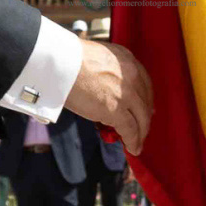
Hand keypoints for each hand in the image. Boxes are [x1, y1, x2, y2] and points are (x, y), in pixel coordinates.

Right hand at [64, 39, 152, 155]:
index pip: (143, 82)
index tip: (145, 108)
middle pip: (145, 101)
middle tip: (142, 128)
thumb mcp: (97, 58)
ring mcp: (125, 93)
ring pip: (141, 118)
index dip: (145, 98)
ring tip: (137, 142)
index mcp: (126, 59)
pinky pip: (130, 129)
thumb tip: (105, 88)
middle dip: (144, 117)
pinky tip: (133, 148)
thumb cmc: (68, 60)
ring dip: (141, 132)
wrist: (59, 64)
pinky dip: (133, 141)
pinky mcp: (116, 110)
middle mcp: (131, 75)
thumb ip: (107, 71)